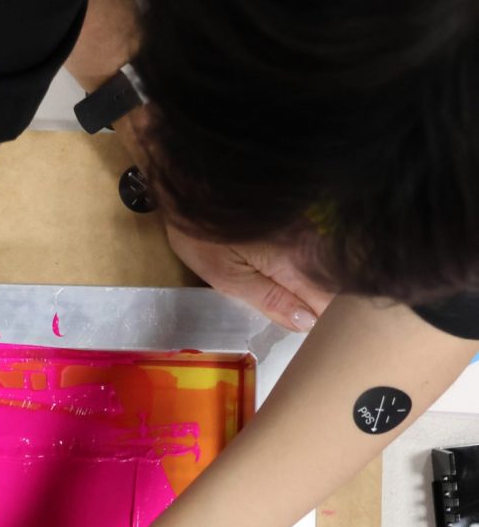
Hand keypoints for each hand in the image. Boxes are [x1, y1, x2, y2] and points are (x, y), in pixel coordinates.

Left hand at [166, 225, 333, 332]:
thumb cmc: (201, 235)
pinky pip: (312, 263)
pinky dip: (303, 281)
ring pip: (324, 277)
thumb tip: (307, 324)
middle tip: (292, 327)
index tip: (310, 342)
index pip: (329, 304)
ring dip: (311, 298)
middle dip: (319, 313)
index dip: (323, 326)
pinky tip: (285, 289)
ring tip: (288, 311)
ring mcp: (308, 234)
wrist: (193, 183)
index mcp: (294, 263)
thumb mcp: (228, 277)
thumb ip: (271, 301)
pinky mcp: (300, 228)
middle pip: (333, 290)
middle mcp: (310, 246)